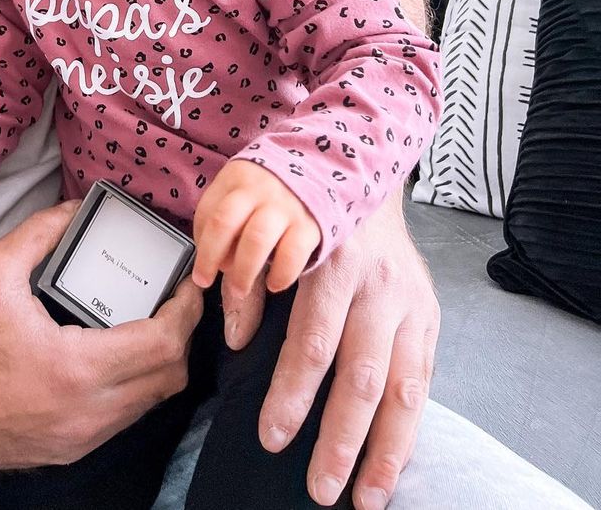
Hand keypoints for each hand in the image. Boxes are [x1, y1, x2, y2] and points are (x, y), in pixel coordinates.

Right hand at [0, 200, 203, 469]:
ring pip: (147, 404)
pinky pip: (120, 419)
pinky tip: (112, 354)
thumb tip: (74, 210)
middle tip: (175, 300)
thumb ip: (42, 232)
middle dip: (182, 336)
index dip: (186, 311)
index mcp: (76, 369)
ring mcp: (77, 439)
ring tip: (148, 321)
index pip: (163, 344)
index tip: (190, 283)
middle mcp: (86, 414)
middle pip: (168, 379)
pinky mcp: (64, 450)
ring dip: (159, 363)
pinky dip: (131, 387)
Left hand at [192, 159, 320, 297]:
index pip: (208, 214)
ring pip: (256, 240)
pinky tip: (274, 284)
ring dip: (243, 271)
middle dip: (212, 258)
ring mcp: (284, 206)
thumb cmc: (266, 190)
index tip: (201, 273)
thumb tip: (218, 261)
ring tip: (239, 290)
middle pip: (225, 223)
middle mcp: (258, 190)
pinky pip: (292, 254)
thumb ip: (222, 217)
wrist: (317, 171)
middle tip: (208, 282)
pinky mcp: (309, 225)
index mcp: (235, 179)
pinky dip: (281, 274)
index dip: (202, 247)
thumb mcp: (239, 190)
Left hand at [221, 190, 438, 509]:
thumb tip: (237, 342)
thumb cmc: (313, 224)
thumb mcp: (281, 242)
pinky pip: (422, 384)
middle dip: (341, 440)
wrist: (369, 187)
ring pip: (401, 389)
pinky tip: (394, 465)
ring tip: (365, 497)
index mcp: (333, 266)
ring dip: (384, 452)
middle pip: (360, 377)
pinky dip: (409, 430)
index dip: (292, 395)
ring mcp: (410, 305)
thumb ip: (259, 289)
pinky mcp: (430, 318)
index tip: (272, 438)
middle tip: (320, 488)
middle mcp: (378, 287)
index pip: (313, 342)